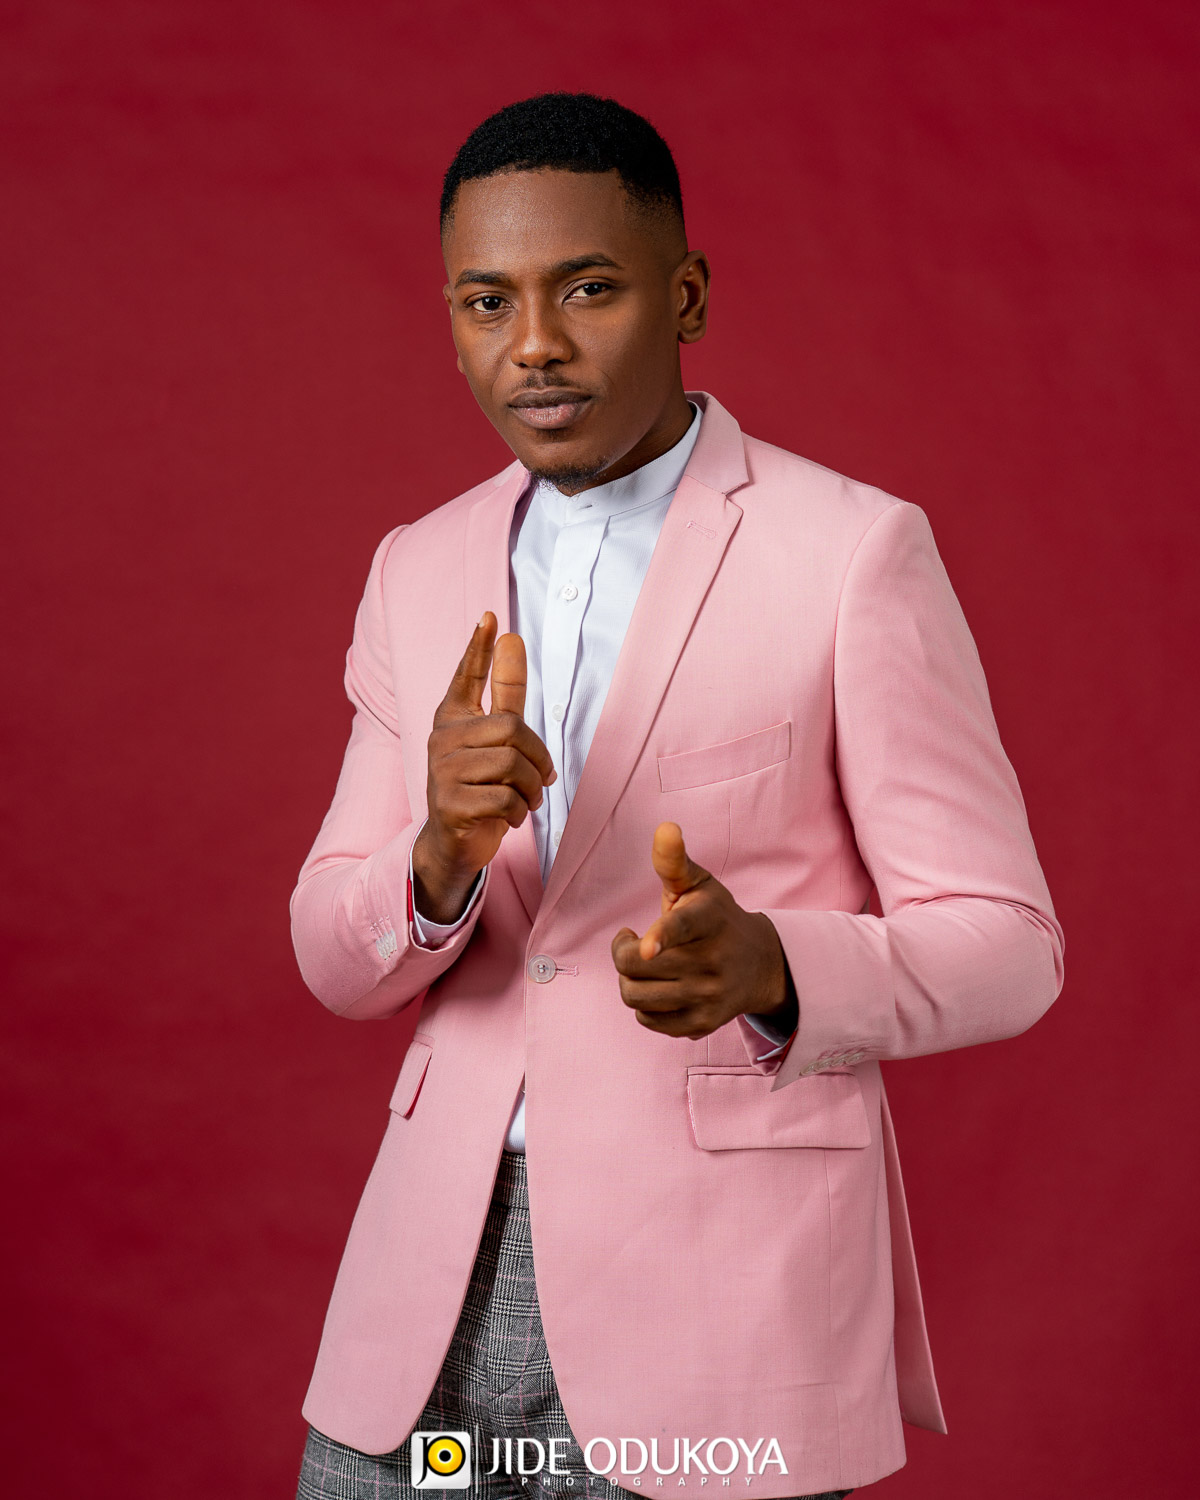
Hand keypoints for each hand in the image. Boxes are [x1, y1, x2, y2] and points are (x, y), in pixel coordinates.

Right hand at [414, 611, 556, 918]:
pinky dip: (520, 812)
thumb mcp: (497, 742)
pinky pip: (505, 798)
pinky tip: (511, 818)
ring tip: (524, 801)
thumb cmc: (480, 788)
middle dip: (537, 758)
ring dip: (531, 790)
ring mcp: (442, 771)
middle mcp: (442, 739)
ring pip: (512, 766)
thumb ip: (506, 694)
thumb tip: (511, 636)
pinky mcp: (450, 803)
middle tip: (540, 780)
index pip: (466, 677)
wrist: (454, 844)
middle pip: (512, 729)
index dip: (479, 649)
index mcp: (453, 719)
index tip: (491, 617)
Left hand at [610, 822, 792, 1039]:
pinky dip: (643, 1005)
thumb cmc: (716, 918)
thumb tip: (664, 827)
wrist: (760, 965)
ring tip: (642, 964)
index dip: (661, 936)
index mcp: (710, 919)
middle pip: (636, 966)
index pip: (683, 927)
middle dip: (622, 952)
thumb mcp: (700, 885)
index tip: (645, 946)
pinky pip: (648, 1020)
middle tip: (633, 942)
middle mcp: (713, 961)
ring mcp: (709, 995)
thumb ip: (674, 860)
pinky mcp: (703, 1023)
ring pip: (636, 996)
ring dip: (629, 980)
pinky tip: (657, 988)